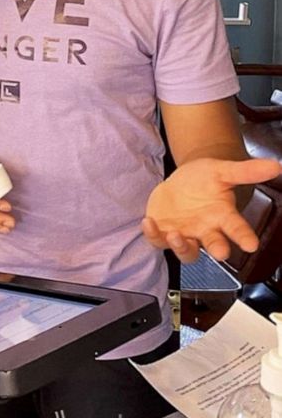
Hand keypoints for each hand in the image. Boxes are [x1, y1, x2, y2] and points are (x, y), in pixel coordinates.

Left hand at [143, 157, 280, 261]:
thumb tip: (276, 165)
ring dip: (182, 247)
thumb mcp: (221, 170)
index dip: (244, 236)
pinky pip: (158, 240)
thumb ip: (245, 171)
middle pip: (214, 245)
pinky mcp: (164, 233)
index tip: (251, 244)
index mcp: (223, 216)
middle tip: (220, 251)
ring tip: (176, 235)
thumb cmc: (204, 179)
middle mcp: (206, 230)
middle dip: (217, 249)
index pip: (237, 229)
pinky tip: (148, 222)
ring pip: (186, 251)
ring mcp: (185, 234)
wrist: (181, 181)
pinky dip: (152, 234)